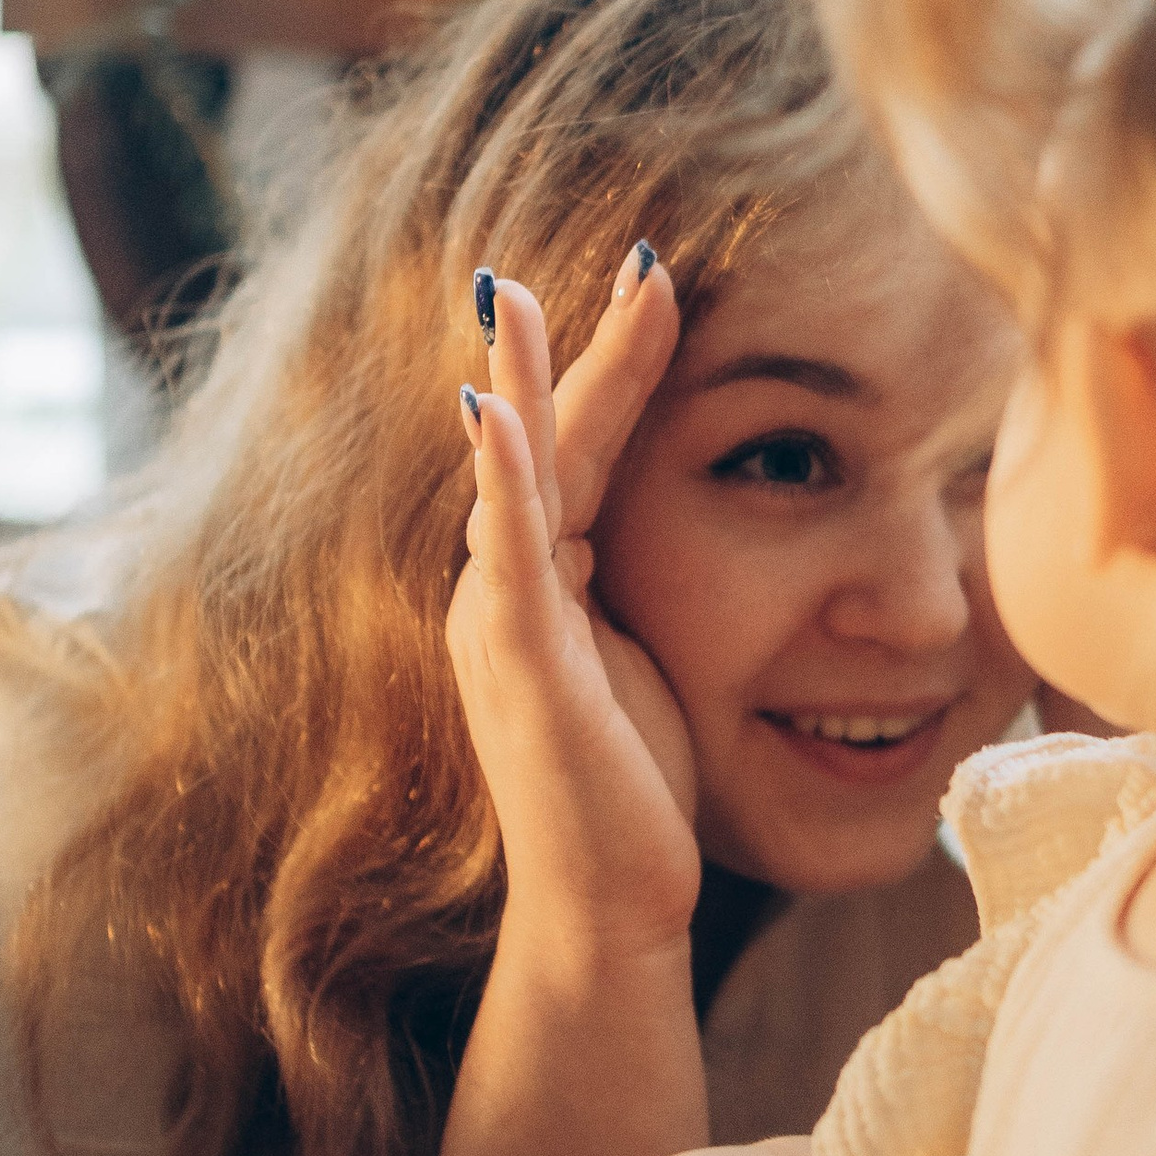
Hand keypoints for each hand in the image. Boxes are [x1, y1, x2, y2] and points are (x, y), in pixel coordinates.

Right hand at [448, 251, 700, 958]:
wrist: (609, 903)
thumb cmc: (631, 789)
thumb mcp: (641, 657)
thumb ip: (629, 582)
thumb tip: (660, 519)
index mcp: (540, 578)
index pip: (584, 444)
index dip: (617, 361)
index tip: (661, 277)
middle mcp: (503, 587)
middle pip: (546, 439)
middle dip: (573, 343)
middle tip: (613, 252)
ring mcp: (501, 622)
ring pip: (512, 480)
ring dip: (515, 382)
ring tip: (512, 293)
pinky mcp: (518, 663)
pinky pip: (507, 556)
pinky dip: (501, 481)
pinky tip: (494, 415)